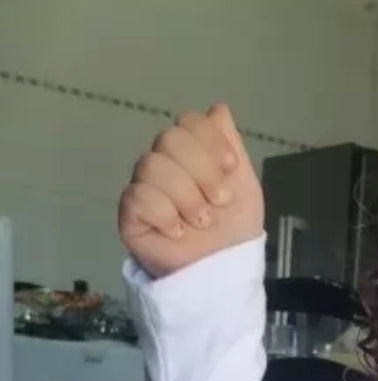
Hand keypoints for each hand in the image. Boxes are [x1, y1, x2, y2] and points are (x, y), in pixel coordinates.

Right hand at [118, 103, 263, 277]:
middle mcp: (164, 164)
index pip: (188, 121)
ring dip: (187, 197)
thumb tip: (217, 109)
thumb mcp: (244, 186)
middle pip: (170, 138)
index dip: (210, 141)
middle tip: (218, 202)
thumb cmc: (234, 231)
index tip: (230, 168)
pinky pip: (139, 196)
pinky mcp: (130, 215)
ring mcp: (144, 188)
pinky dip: (165, 214)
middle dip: (202, 172)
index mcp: (190, 154)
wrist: (225, 272)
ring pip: (153, 165)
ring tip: (200, 222)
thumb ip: (230, 146)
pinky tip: (178, 231)